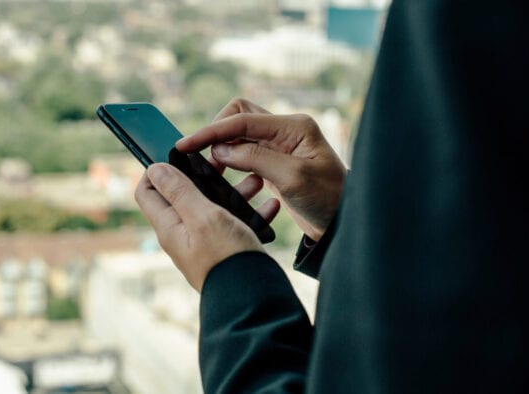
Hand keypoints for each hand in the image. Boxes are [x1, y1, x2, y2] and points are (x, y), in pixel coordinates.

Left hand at [135, 163, 265, 291]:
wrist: (254, 298)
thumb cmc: (226, 257)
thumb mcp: (201, 216)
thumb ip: (179, 191)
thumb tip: (155, 169)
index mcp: (169, 225)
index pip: (148, 191)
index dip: (157, 170)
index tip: (178, 156)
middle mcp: (183, 234)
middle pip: (185, 194)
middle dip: (204, 175)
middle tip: (224, 163)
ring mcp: (205, 242)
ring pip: (215, 206)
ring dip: (234, 191)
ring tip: (256, 181)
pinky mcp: (226, 248)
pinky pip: (235, 223)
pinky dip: (251, 212)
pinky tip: (269, 206)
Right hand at [176, 98, 345, 240]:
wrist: (343, 223)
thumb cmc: (327, 200)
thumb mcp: (292, 179)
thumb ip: (255, 159)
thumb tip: (220, 150)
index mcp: (294, 127)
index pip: (242, 119)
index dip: (210, 131)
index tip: (185, 145)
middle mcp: (286, 131)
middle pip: (239, 116)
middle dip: (217, 134)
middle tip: (203, 160)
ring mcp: (280, 146)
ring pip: (239, 135)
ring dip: (223, 149)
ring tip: (211, 172)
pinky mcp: (275, 163)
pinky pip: (245, 153)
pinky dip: (231, 162)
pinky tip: (226, 178)